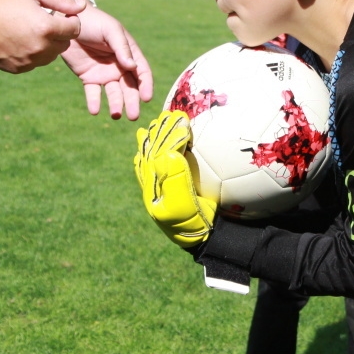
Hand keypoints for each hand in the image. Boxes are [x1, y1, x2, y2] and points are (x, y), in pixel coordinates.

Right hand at [0, 0, 82, 72]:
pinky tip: (18, 40)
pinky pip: (34, 63)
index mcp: (47, 28)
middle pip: (64, 45)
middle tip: (43, 22)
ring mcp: (28, 61)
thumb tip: (83, 7)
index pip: (75, 30)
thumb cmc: (2, 0)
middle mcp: (40, 48)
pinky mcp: (17, 69)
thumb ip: (61, 1)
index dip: (70, 21)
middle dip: (59, 34)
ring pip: (50, 56)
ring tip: (29, 30)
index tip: (60, 15)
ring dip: (46, 45)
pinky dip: (32, 54)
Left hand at [62, 6, 153, 119]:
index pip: (142, 72)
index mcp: (129, 54)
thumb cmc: (94, 21)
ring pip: (114, 93)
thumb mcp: (111, 30)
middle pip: (130, 87)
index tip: (146, 98)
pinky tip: (94, 110)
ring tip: (115, 114)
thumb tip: (132, 67)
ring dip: (116, 104)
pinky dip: (94, 102)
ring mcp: (104, 73)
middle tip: (133, 116)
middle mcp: (119, 66)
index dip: (146, 85)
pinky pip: (93, 93)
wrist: (67, 20)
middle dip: (132, 102)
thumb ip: (122, 48)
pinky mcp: (88, 77)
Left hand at [134, 110, 215, 247]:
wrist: (200, 238)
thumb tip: (168, 153)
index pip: (159, 154)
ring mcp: (160, 183)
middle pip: (155, 150)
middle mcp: (154, 182)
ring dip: (161, 135)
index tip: (181, 122)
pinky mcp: (171, 185)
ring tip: (162, 120)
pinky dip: (162, 147)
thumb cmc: (191, 223)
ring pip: (156, 154)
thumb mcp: (182, 204)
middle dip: (162, 131)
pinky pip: (162, 162)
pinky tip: (160, 140)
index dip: (169, 136)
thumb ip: (176, 179)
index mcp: (153, 185)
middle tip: (170, 114)